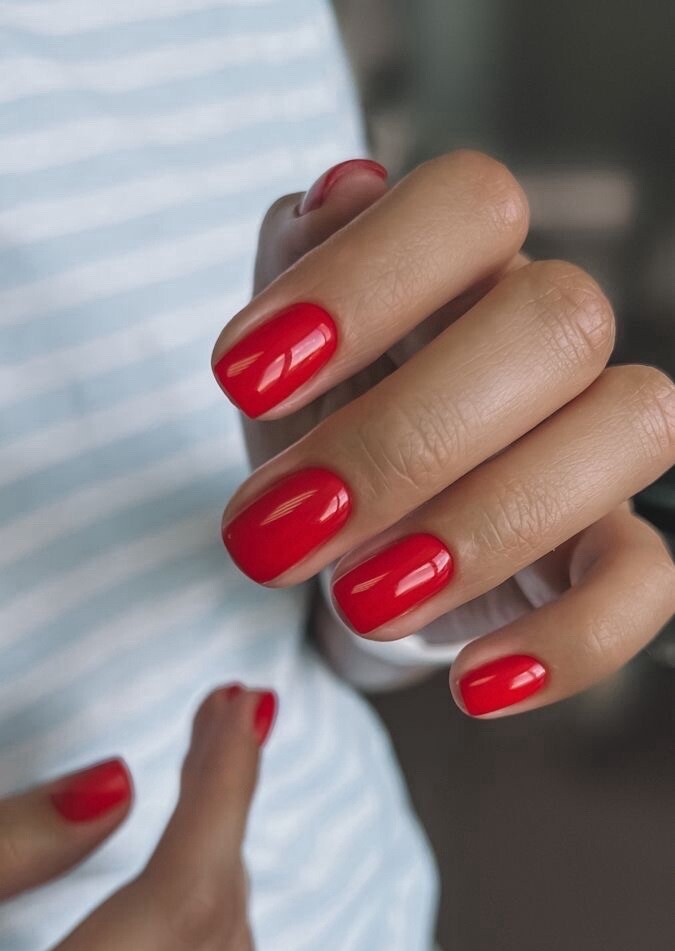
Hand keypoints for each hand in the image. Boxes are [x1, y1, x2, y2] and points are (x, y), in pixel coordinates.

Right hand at [0, 684, 273, 950]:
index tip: (239, 709)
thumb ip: (2, 851)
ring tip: (214, 774)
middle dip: (230, 809)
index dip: (221, 792)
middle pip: (210, 935)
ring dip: (224, 865)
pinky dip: (202, 932)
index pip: (175, 904)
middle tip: (231, 717)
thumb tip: (116, 785)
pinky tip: (192, 869)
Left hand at [212, 153, 674, 716]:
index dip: (364, 277)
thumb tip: (339, 193)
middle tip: (273, 530)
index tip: (240, 379)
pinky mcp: (612, 550)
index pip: (468, 202)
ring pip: (623, 432)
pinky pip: (646, 583)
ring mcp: (597, 442)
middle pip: (556, 321)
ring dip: (483, 528)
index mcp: (465, 264)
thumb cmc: (314, 427)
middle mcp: (550, 338)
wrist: (348, 539)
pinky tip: (472, 686)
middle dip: (404, 438)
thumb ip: (294, 267)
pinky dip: (571, 645)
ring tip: (357, 600)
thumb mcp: (278, 355)